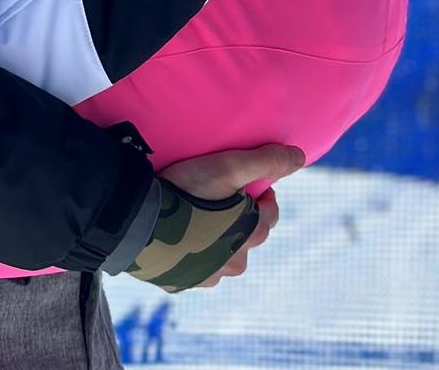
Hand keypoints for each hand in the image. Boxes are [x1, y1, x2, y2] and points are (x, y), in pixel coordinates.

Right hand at [160, 142, 303, 287]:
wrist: (138, 222)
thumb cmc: (186, 191)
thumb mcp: (228, 166)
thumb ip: (265, 160)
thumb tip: (300, 156)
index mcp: (250, 233)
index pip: (270, 215)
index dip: (262, 196)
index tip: (250, 184)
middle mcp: (235, 261)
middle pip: (247, 238)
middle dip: (240, 220)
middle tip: (219, 199)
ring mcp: (208, 275)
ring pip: (222, 257)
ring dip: (216, 241)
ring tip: (196, 218)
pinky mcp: (181, 283)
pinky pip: (194, 269)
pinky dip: (191, 256)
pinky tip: (177, 239)